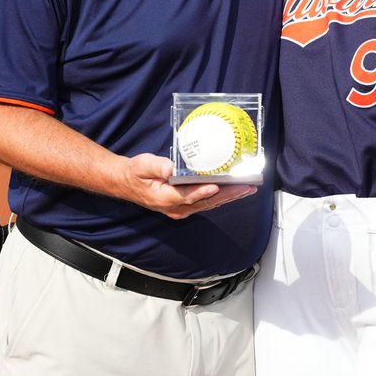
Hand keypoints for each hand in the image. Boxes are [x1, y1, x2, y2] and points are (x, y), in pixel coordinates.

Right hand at [116, 153, 256, 219]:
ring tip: (247, 188)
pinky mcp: (186, 206)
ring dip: (229, 196)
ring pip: (209, 204)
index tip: (217, 186)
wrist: (128, 183)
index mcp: (165, 197)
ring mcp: (182, 209)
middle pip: (205, 201)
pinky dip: (223, 197)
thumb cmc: (136, 173)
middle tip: (246, 186)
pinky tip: (235, 191)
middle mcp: (176, 207)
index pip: (187, 195)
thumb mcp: (142, 165)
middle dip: (228, 194)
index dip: (202, 191)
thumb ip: (157, 166)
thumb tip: (170, 168)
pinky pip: (207, 203)